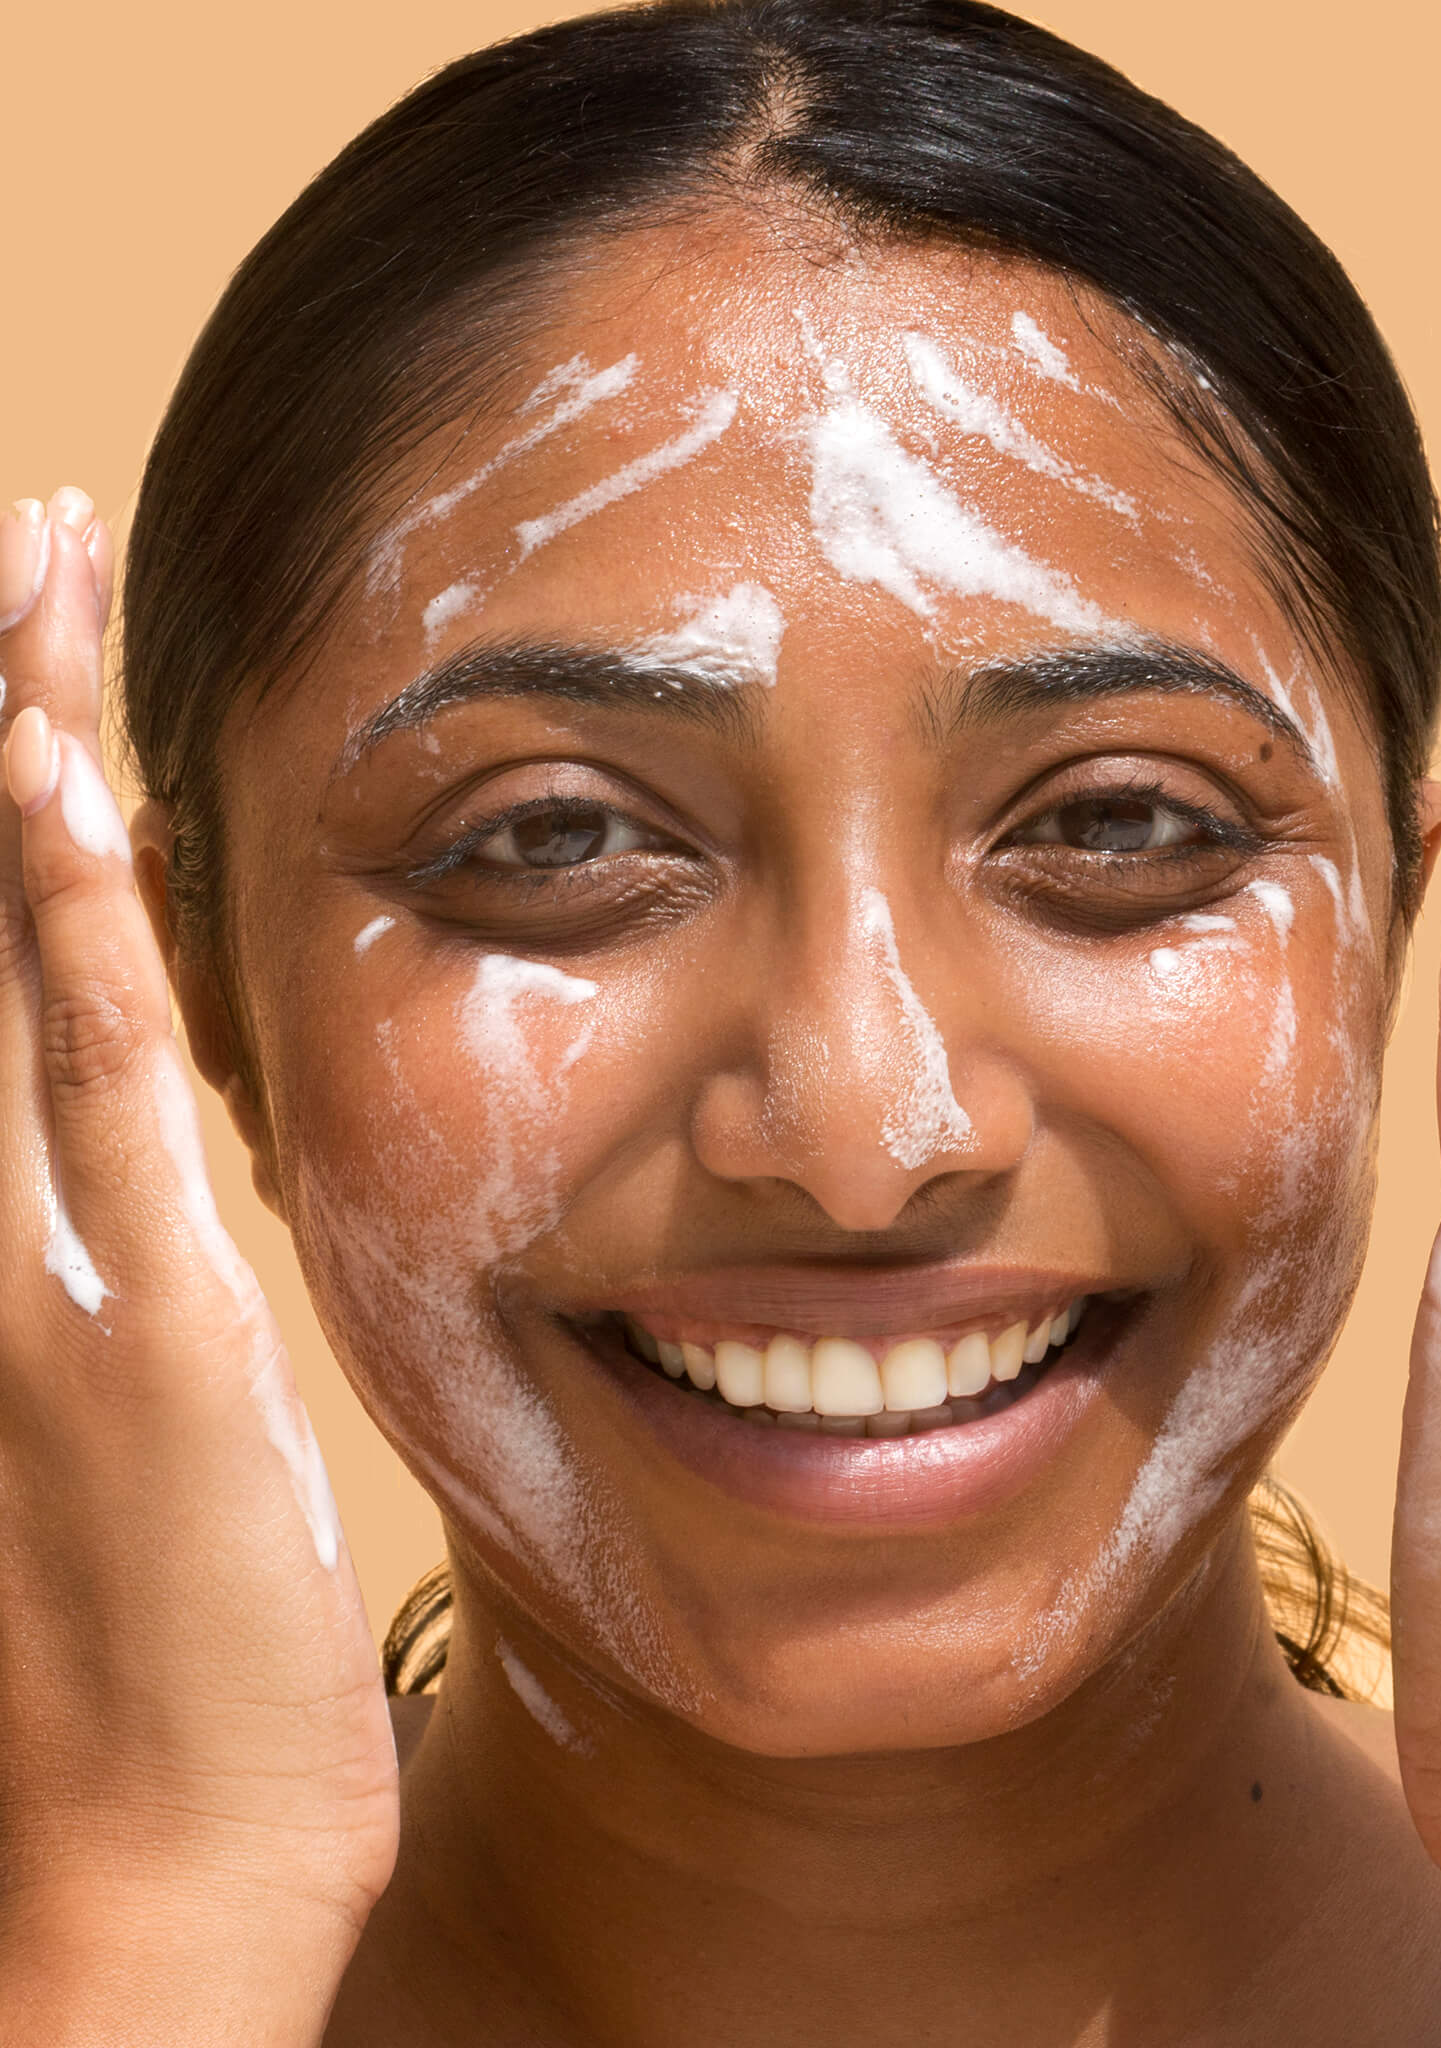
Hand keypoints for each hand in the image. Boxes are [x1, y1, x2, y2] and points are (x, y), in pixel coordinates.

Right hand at [0, 492, 396, 2044]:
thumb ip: (118, 1281)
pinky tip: (54, 782)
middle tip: (15, 539)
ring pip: (4, 960)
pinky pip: (98, 1089)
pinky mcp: (134, 1324)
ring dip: (11, 748)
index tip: (21, 666)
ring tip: (29, 563)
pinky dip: (67, 929)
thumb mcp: (124, 1433)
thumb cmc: (152, 1678)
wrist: (143, 1882)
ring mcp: (30, 1272)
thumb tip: (150, 1164)